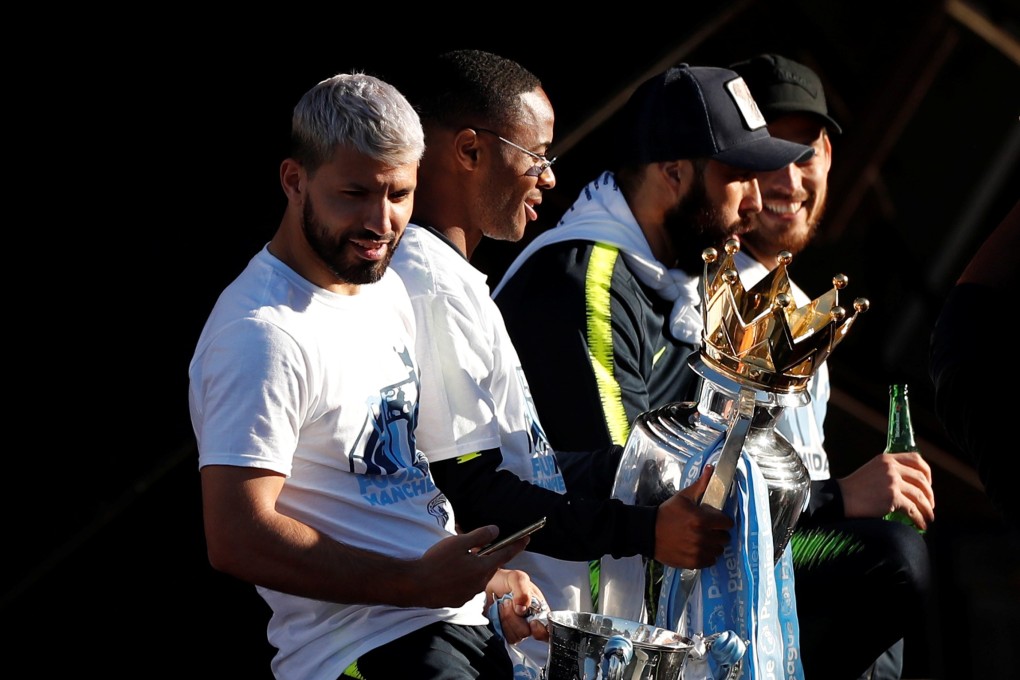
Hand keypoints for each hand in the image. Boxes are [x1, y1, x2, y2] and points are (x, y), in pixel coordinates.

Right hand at [412, 525, 528, 608]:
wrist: (415, 585)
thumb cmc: (436, 561)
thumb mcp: (459, 542)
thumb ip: (480, 536)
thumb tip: (496, 531)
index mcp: (483, 567)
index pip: (506, 554)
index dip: (517, 545)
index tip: (527, 538)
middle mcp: (480, 583)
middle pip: (489, 566)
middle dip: (485, 556)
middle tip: (472, 546)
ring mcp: (469, 594)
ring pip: (476, 576)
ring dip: (472, 567)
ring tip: (454, 559)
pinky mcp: (458, 600)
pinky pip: (465, 586)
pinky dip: (462, 578)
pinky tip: (448, 573)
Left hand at [485, 569, 549, 642]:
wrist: (488, 583)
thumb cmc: (505, 580)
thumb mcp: (517, 578)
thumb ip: (523, 590)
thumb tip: (522, 609)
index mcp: (539, 609)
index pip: (546, 629)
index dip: (540, 630)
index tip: (532, 623)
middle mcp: (529, 621)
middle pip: (527, 632)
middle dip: (515, 618)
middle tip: (508, 602)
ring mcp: (517, 628)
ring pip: (515, 635)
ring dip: (506, 618)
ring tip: (503, 604)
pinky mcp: (505, 633)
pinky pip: (504, 636)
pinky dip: (499, 623)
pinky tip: (498, 612)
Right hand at [653, 464, 734, 567]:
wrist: (647, 532)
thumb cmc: (667, 513)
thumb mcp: (683, 497)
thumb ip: (700, 485)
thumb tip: (711, 468)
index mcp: (701, 519)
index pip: (726, 523)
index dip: (721, 520)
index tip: (714, 520)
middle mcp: (702, 537)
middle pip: (724, 538)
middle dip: (718, 533)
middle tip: (708, 529)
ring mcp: (698, 552)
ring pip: (718, 551)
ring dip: (713, 545)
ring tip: (703, 540)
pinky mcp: (693, 563)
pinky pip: (710, 561)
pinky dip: (706, 556)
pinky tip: (698, 549)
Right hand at [838, 452, 934, 528]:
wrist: (840, 498)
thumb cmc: (854, 488)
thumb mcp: (872, 470)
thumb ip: (889, 471)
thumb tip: (909, 485)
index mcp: (887, 459)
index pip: (916, 459)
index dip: (927, 473)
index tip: (928, 484)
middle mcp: (891, 468)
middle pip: (921, 479)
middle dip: (929, 495)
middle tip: (929, 505)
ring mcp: (892, 482)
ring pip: (920, 496)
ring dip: (927, 509)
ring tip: (928, 518)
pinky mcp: (892, 497)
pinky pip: (913, 509)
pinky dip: (919, 519)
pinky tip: (920, 525)